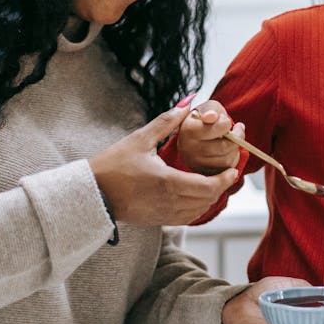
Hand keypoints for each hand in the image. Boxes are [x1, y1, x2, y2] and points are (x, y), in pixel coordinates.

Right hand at [87, 101, 238, 225]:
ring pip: (198, 211)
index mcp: (167, 182)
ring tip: (213, 183)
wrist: (90, 193)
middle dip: (221, 187)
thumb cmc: (113, 165)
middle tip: (227, 174)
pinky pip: (186, 218)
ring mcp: (163, 214)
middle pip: (207, 200)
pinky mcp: (157, 220)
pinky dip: (196, 208)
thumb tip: (189, 102)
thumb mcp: (140, 138)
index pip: (208, 186)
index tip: (233, 170)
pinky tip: (195, 196)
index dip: (225, 180)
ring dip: (209, 198)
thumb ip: (167, 121)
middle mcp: (168, 202)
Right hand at [177, 99, 242, 175]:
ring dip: (235, 149)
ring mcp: (195, 164)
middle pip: (224, 147)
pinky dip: (232, 160)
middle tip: (236, 131)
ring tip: (229, 141)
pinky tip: (226, 152)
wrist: (197, 136)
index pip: (218, 128)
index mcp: (187, 130)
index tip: (226, 122)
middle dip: (236, 138)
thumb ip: (211, 110)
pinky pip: (227, 170)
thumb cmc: (204, 120)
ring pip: (227, 160)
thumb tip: (211, 116)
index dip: (226, 124)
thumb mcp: (208, 108)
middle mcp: (188, 150)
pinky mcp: (204, 174)